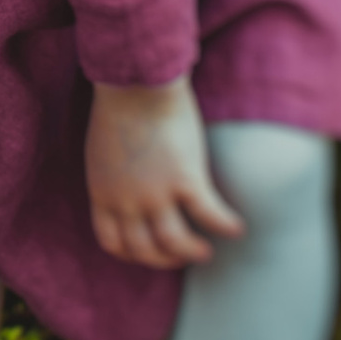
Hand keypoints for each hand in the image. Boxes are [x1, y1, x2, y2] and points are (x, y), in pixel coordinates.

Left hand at [85, 79, 244, 267]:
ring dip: (192, 252)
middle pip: (144, 250)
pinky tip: (237, 227)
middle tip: (183, 254)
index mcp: (103, 192)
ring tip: (205, 251)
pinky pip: (209, 215)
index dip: (134, 254)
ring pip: (174, 243)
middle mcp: (126, 200)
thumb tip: (129, 187)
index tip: (151, 251)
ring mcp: (154, 192)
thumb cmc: (121, 105)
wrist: (134, 80)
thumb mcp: (104, 151)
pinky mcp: (184, 178)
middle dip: (164, 260)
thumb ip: (114, 176)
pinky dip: (225, 225)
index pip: (113, 242)